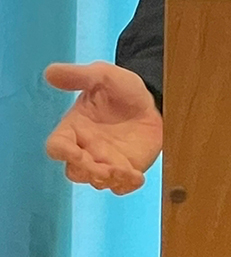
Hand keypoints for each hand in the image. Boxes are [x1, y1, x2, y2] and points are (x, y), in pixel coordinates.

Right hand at [44, 61, 163, 194]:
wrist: (154, 100)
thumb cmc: (123, 88)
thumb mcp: (103, 76)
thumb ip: (79, 76)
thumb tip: (50, 71)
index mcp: (74, 128)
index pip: (57, 146)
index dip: (63, 153)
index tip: (78, 152)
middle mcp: (86, 149)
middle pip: (75, 170)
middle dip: (89, 171)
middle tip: (107, 167)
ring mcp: (106, 161)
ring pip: (96, 181)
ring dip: (108, 180)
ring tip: (126, 171)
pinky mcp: (126, 168)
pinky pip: (120, 186)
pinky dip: (126, 186)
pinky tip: (137, 178)